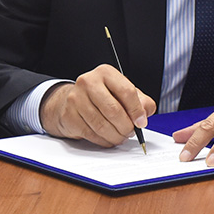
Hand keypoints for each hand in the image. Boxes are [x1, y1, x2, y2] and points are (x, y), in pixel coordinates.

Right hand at [39, 64, 156, 146]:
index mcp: (106, 73)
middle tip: (131, 132)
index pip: (126, 91)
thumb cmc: (101, 96)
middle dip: (126, 126)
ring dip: (115, 136)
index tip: (141, 122)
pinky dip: (103, 140)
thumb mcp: (123, 92)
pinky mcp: (69, 115)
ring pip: (101, 125)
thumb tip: (144, 114)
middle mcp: (88, 82)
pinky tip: (108, 138)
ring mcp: (76, 98)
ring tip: (121, 137)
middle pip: (113, 110)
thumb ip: (140, 101)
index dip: (137, 110)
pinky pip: (90, 134)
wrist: (70, 100)